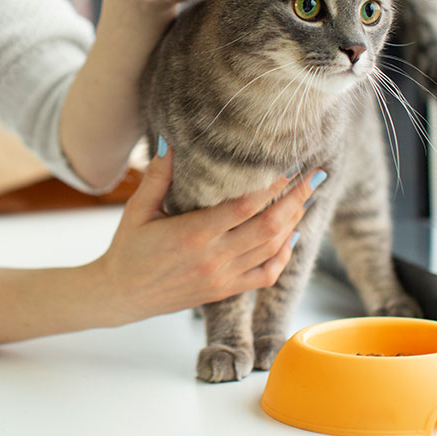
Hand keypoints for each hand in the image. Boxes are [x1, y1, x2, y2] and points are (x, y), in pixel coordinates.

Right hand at [87, 146, 320, 322]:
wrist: (121, 294)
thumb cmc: (128, 249)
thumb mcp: (138, 209)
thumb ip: (158, 175)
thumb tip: (169, 141)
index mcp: (194, 234)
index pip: (245, 207)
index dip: (272, 187)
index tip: (289, 168)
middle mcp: (214, 258)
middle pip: (269, 227)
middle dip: (296, 200)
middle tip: (315, 178)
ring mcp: (222, 277)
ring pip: (272, 250)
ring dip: (294, 223)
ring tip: (306, 199)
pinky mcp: (224, 291)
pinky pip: (265, 275)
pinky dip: (283, 256)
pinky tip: (291, 237)